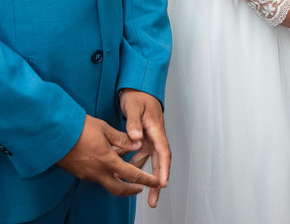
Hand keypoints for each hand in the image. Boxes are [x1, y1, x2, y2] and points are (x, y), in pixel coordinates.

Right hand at [56, 114, 159, 196]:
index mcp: (107, 161)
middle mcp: (98, 172)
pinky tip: (108, 163)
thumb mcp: (104, 129)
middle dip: (132, 190)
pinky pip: (97, 177)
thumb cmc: (78, 128)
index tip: (155, 181)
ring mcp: (87, 174)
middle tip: (141, 187)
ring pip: (107, 183)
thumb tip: (136, 143)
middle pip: (119, 189)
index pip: (132, 175)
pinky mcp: (79, 172)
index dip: (146, 179)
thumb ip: (122, 139)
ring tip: (126, 171)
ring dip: (118, 180)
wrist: (53, 133)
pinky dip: (106, 173)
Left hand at [118, 90, 170, 207]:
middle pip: (160, 163)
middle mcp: (155, 137)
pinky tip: (126, 175)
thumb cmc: (138, 96)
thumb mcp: (133, 106)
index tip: (162, 183)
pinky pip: (139, 156)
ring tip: (145, 196)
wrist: (137, 89)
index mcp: (156, 129)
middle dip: (157, 183)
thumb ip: (133, 122)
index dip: (164, 169)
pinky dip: (134, 165)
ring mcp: (150, 140)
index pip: (163, 151)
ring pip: (150, 163)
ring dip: (147, 179)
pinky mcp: (143, 140)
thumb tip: (135, 137)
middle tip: (153, 200)